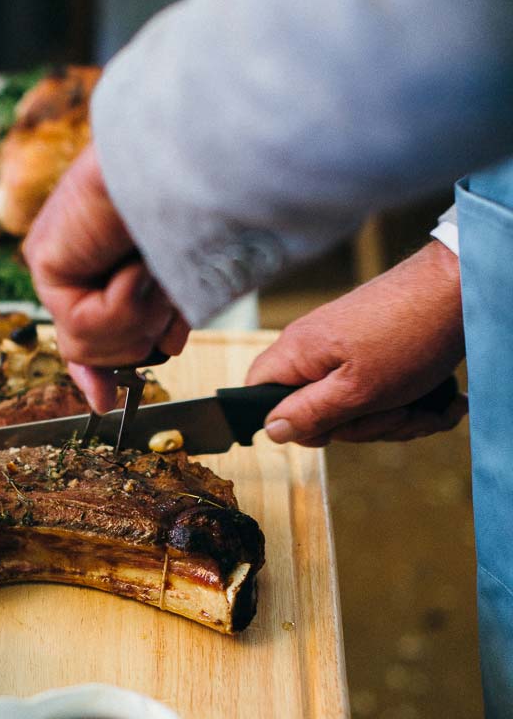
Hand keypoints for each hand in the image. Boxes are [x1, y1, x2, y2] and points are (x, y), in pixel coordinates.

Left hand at [22, 143, 189, 410]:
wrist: (195, 163)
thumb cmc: (203, 210)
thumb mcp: (178, 287)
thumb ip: (147, 329)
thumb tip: (131, 376)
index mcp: (102, 260)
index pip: (84, 331)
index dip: (96, 371)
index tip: (104, 402)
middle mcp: (71, 262)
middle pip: (93, 348)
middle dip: (141, 334)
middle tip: (164, 287)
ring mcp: (55, 262)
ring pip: (93, 345)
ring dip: (141, 319)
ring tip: (155, 268)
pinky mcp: (45, 261)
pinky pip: (87, 324)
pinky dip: (126, 304)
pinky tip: (136, 265)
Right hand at [247, 241, 466, 445]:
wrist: (460, 288)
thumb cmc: (410, 333)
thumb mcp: (357, 390)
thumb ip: (309, 413)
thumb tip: (270, 430)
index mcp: (297, 353)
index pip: (257, 394)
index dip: (290, 422)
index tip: (330, 429)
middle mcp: (313, 348)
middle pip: (314, 408)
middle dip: (361, 424)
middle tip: (395, 415)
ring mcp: (343, 347)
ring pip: (351, 403)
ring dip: (393, 417)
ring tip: (424, 408)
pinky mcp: (371, 348)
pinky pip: (375, 389)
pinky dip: (405, 401)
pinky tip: (433, 401)